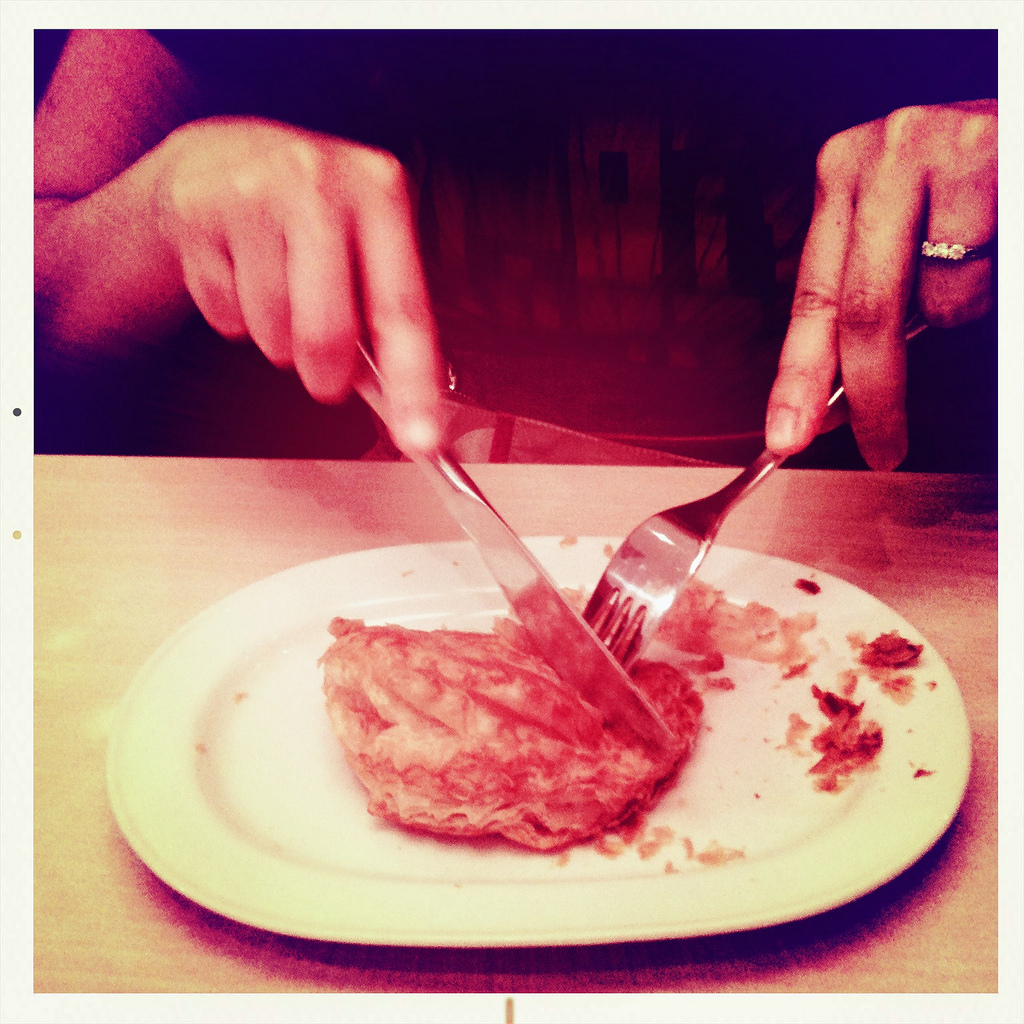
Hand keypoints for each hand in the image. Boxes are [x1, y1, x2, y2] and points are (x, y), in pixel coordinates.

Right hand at [153, 117, 444, 452]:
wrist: (225, 157)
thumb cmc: (314, 213)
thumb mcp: (366, 240)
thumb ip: (385, 311)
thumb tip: (406, 402)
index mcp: (380, 189)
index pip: (402, 308)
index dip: (412, 383)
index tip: (421, 440)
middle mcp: (319, 182)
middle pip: (327, 333)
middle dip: (327, 375)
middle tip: (327, 377)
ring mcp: (252, 194)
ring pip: (271, 331)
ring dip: (278, 339)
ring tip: (281, 294)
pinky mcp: (197, 214)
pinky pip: (225, 314)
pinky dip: (236, 316)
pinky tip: (242, 274)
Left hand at [765, 101, 996, 468]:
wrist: (1023, 129)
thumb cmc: (972, 180)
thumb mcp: (904, 228)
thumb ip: (870, 295)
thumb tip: (841, 388)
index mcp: (845, 175)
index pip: (811, 298)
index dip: (798, 378)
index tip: (787, 434)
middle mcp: (882, 154)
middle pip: (861, 310)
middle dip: (872, 392)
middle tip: (879, 443)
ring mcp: (940, 150)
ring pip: (940, 299)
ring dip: (958, 309)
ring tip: (977, 260)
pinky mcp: (992, 158)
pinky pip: (982, 274)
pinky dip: (991, 281)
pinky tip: (996, 239)